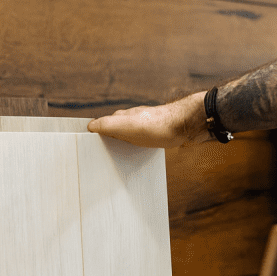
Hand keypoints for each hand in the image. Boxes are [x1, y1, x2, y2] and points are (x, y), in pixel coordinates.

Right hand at [87, 91, 211, 148]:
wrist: (190, 123)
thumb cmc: (161, 125)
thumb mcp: (129, 127)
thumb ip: (109, 126)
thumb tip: (89, 126)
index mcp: (123, 117)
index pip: (101, 124)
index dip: (93, 134)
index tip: (87, 146)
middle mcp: (132, 119)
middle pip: (113, 129)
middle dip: (105, 140)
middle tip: (99, 155)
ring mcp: (145, 125)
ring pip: (127, 135)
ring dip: (120, 144)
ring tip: (116, 158)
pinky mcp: (157, 132)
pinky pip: (141, 140)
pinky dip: (135, 147)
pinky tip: (137, 154)